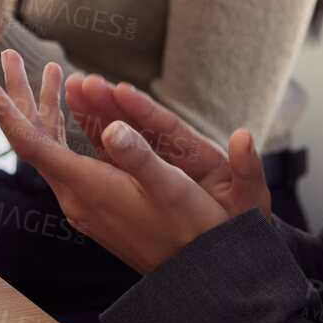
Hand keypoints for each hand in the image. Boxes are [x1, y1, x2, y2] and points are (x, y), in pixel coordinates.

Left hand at [0, 50, 231, 273]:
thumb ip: (139, 156)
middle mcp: (76, 194)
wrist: (190, 273)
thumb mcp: (170, 188)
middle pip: (35, 139)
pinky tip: (78, 111)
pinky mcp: (96, 202)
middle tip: (11, 57)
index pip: (32, 144)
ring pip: (53, 146)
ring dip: (48, 107)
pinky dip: (68, 126)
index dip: (7, 111)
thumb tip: (115, 126)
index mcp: (86, 187)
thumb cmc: (186, 229)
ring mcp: (84, 200)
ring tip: (51, 71)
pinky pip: (70, 155)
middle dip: (22, 96)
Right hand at [65, 72, 270, 219]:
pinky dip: (98, 138)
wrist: (237, 242)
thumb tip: (244, 137)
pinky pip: (116, 157)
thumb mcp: (249, 193)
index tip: (121, 90)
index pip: (168, 128)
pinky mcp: (144, 179)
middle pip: (138, 125)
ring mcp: (157, 164)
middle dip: (110, 102)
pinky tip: (76, 119)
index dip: (145, 109)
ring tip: (73, 88)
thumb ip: (247, 166)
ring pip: (122, 136)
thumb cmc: (245, 216)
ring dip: (98, 113)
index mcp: (199, 155)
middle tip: (83, 81)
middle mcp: (175, 154)